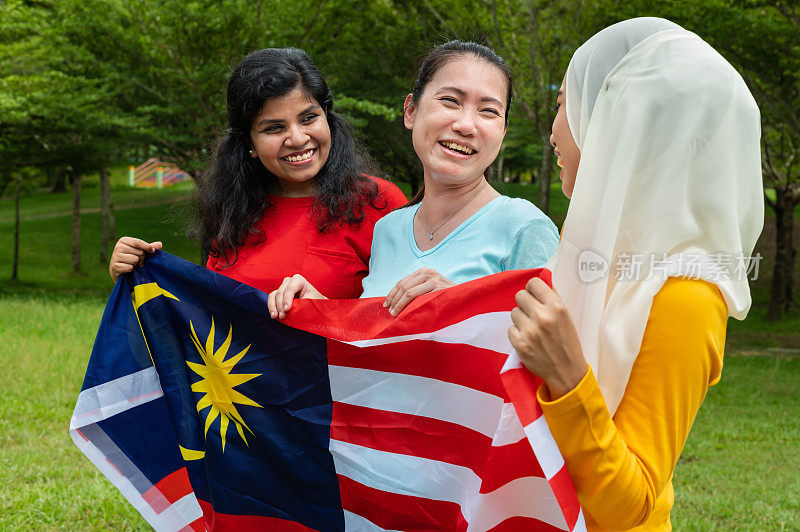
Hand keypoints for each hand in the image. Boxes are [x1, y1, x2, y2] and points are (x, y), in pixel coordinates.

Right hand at [109, 237, 162, 281]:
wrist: (121, 273)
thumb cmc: (132, 260)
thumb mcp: (140, 252)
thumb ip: (149, 247)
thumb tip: (160, 244)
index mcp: (123, 241)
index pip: (138, 242)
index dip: (148, 247)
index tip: (153, 251)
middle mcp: (117, 247)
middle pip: (139, 252)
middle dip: (142, 258)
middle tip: (138, 262)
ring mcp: (115, 257)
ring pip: (135, 260)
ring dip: (136, 264)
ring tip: (132, 265)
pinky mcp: (114, 266)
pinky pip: (130, 268)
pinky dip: (131, 270)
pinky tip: (128, 270)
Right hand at [268, 274, 326, 318]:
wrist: (315, 305)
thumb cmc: (315, 303)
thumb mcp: (310, 302)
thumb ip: (300, 304)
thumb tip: (288, 310)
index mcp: (299, 280)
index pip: (290, 289)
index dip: (287, 299)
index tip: (287, 310)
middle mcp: (289, 281)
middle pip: (281, 292)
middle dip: (280, 305)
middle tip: (282, 316)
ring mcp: (282, 287)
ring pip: (274, 295)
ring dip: (273, 306)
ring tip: (275, 316)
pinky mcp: (278, 295)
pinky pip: (271, 300)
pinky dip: (271, 307)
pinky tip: (274, 315)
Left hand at [384, 268, 454, 316]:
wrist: (466, 299)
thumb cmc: (446, 298)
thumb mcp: (430, 289)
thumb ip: (417, 290)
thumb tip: (394, 300)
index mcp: (424, 271)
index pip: (402, 282)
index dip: (392, 294)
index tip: (385, 304)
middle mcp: (428, 273)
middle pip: (403, 286)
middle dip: (394, 300)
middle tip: (389, 312)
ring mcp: (434, 279)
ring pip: (408, 292)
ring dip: (399, 304)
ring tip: (395, 314)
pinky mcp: (438, 288)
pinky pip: (418, 297)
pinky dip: (409, 306)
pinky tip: (405, 313)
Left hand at [508, 277, 587, 399]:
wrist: (566, 371)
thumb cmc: (567, 342)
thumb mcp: (567, 316)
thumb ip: (553, 299)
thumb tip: (541, 282)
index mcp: (556, 307)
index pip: (533, 283)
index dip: (533, 289)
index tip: (535, 296)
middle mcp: (542, 317)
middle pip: (520, 295)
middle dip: (525, 303)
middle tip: (532, 313)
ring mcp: (529, 331)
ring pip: (513, 312)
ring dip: (521, 319)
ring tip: (532, 328)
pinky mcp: (519, 344)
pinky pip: (510, 329)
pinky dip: (517, 333)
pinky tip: (528, 339)